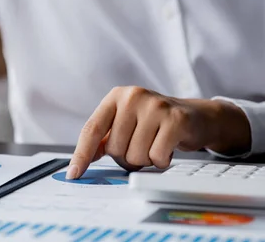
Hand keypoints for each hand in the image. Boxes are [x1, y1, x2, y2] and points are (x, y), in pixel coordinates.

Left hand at [67, 86, 250, 178]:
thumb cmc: (154, 123)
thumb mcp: (125, 123)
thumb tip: (79, 163)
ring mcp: (155, 106)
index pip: (91, 129)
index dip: (81, 154)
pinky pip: (156, 156)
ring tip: (155, 144)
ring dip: (145, 160)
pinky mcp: (175, 119)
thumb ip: (103, 140)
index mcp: (116, 97)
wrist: (196, 116)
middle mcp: (133, 96)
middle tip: (141, 146)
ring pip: (135, 155)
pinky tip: (168, 148)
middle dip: (127, 157)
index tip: (74, 174)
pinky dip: (161, 161)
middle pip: (115, 148)